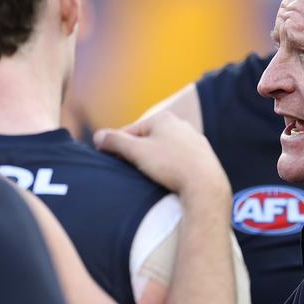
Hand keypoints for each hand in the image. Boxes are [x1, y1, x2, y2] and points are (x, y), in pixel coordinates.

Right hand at [94, 111, 230, 197]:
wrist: (206, 185)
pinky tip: (167, 178)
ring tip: (148, 177)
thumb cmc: (170, 166)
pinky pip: (178, 158)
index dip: (116, 146)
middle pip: (147, 139)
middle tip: (128, 171)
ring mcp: (193, 139)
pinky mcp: (202, 155)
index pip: (129, 131)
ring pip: (163, 149)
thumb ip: (115, 142)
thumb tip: (98, 136)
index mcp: (162, 118)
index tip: (108, 160)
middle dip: (136, 153)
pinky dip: (169, 167)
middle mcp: (180, 124)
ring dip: (153, 161)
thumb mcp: (136, 152)